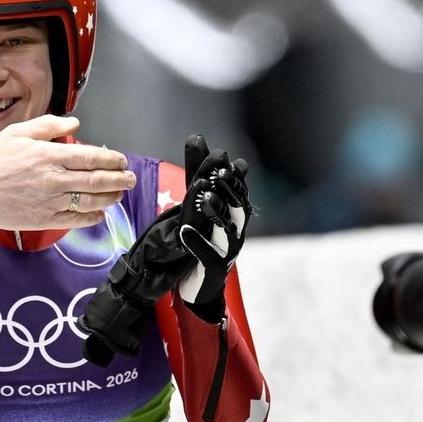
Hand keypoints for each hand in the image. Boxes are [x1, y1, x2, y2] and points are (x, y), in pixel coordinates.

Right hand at [0, 115, 134, 231]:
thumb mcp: (19, 132)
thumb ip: (49, 126)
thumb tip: (75, 124)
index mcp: (50, 155)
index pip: (91, 157)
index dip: (111, 160)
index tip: (121, 160)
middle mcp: (55, 178)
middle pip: (96, 180)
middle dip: (118, 179)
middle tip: (130, 179)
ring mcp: (52, 200)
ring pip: (90, 200)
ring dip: (109, 197)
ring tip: (119, 195)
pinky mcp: (45, 218)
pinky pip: (75, 219)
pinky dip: (91, 218)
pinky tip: (99, 214)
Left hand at [174, 135, 252, 320]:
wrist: (203, 285)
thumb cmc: (205, 240)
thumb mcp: (199, 203)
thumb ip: (198, 172)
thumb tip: (196, 136)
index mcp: (236, 215)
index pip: (238, 191)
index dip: (232, 175)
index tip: (223, 158)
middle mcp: (238, 231)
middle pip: (238, 208)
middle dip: (229, 189)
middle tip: (216, 173)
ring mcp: (229, 251)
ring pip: (227, 230)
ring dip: (217, 212)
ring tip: (205, 198)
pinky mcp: (215, 268)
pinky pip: (207, 255)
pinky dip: (197, 243)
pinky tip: (184, 232)